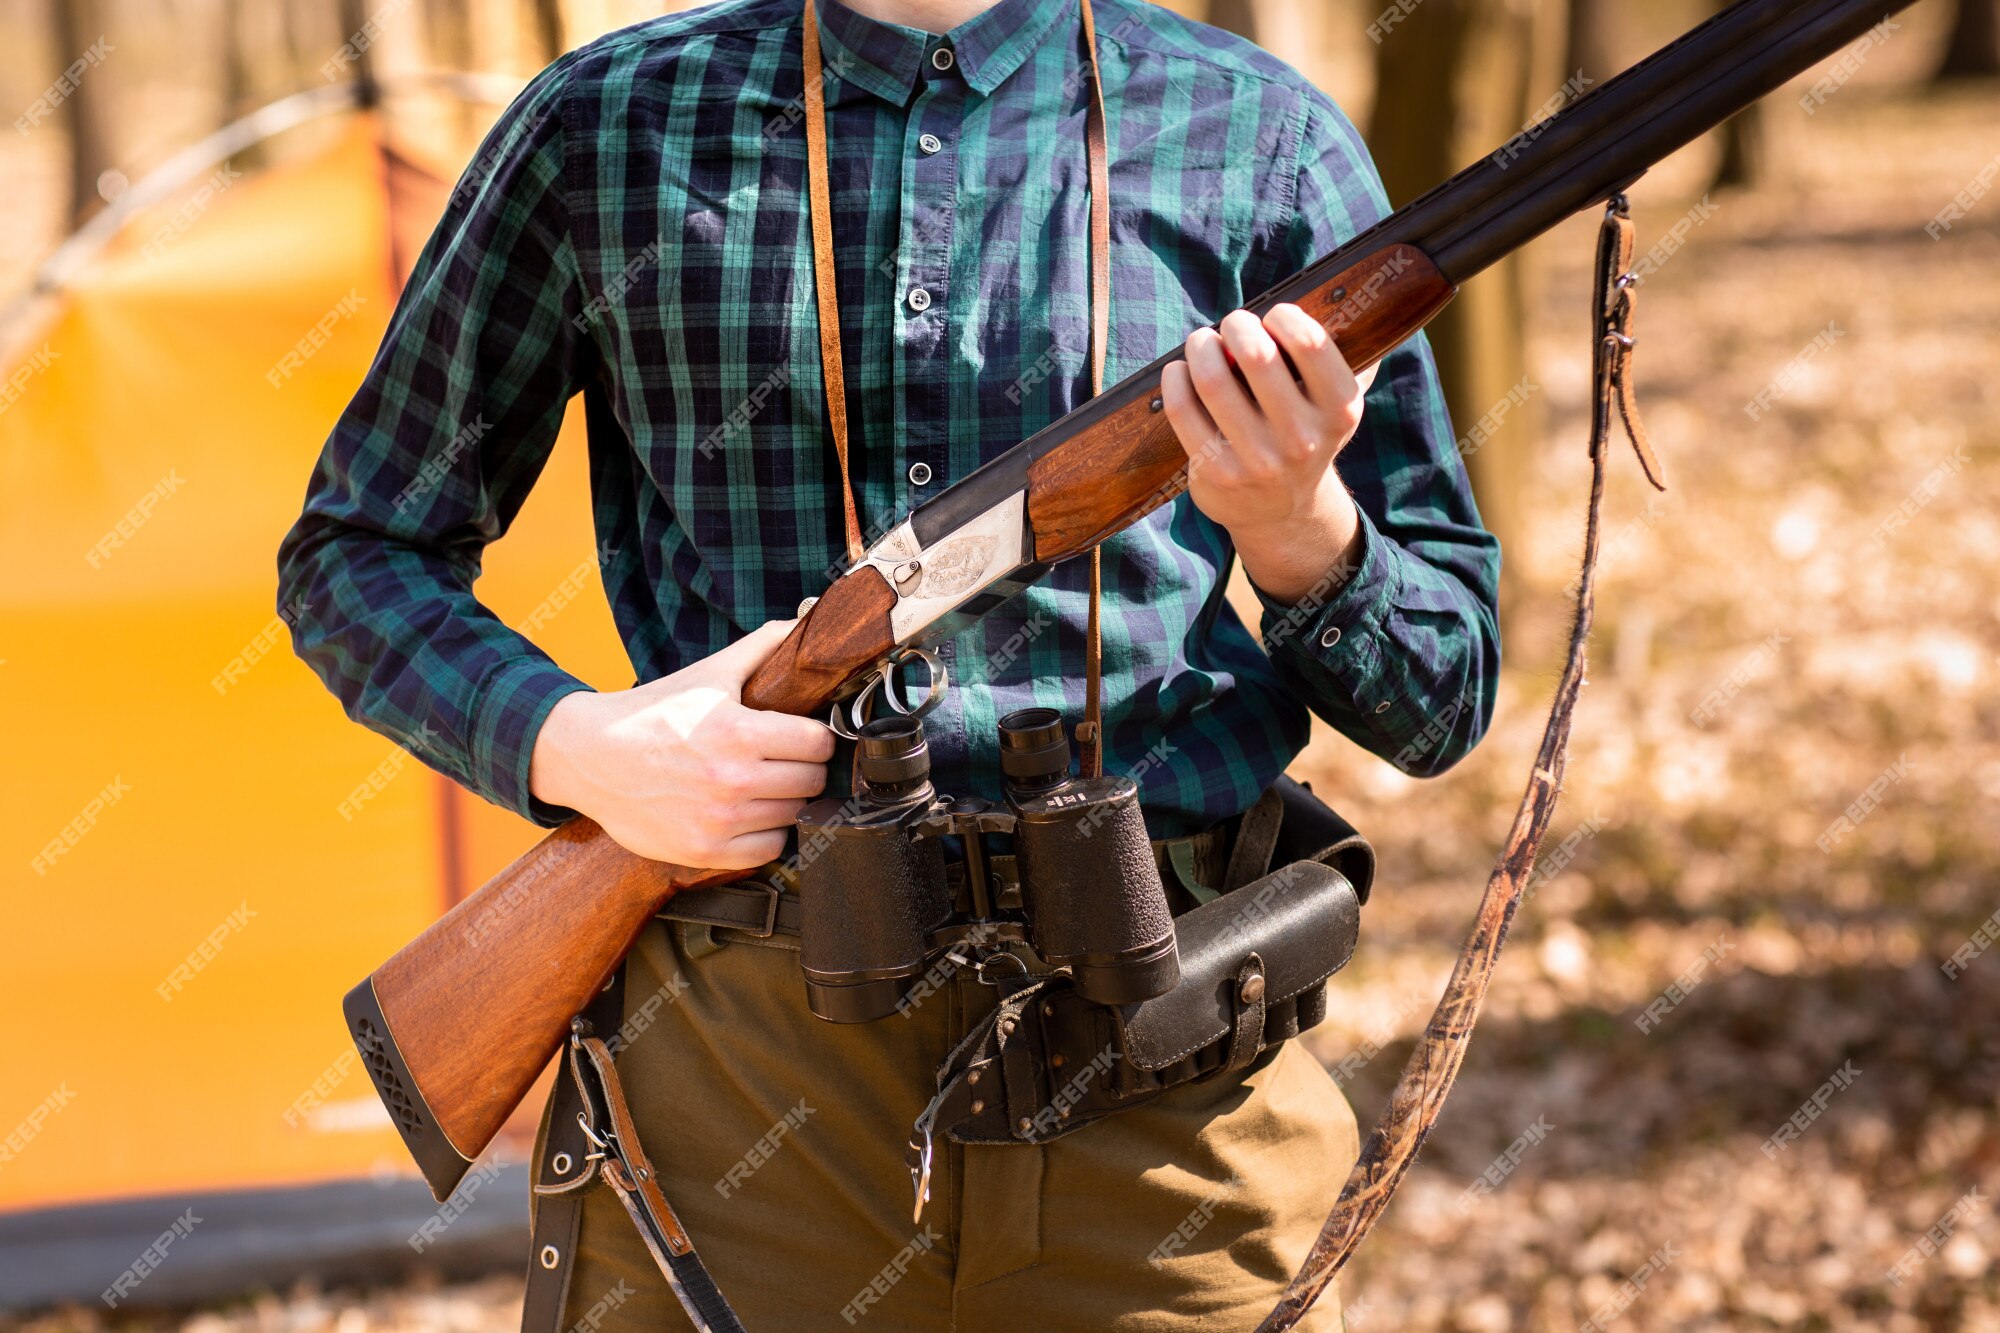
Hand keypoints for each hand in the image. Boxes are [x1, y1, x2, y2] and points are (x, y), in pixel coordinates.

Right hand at [528, 620, 835, 868]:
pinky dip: (765, 834)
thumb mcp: (709, 672)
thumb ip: (763, 646)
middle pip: (812, 780)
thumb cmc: (653, 713)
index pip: (819, 742)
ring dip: (785, 800)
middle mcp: (732, 779)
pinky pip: (769, 849)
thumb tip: (807, 619)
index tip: (803, 736)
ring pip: (794, 815)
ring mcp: (719, 819)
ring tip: (762, 784)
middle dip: (804, 767)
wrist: (591, 756)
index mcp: (738, 731)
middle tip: (783, 759)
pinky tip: (749, 814)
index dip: (816, 736)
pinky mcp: (704, 850)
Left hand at [1160, 303, 1374, 603]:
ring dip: (1201, 347)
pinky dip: (1176, 379)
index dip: (1283, 317)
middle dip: (1236, 325)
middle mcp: (1303, 439)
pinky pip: (1184, 409)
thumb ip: (1335, 358)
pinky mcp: (1217, 473)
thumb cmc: (1304, 433)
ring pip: (1213, 379)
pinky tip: (1179, 371)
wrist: (1284, 511)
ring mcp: (1259, 461)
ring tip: (1202, 343)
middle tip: (1232, 325)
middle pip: (1256, 355)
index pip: (1310, 343)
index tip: (1272, 317)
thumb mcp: (1334, 404)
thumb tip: (1330, 299)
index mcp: (1340, 410)